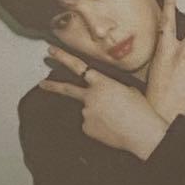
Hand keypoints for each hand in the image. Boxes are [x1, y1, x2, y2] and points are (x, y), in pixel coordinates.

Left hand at [39, 47, 169, 160]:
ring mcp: (86, 113)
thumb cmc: (140, 110)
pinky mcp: (87, 128)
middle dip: (52, 86)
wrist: (142, 133)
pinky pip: (90, 125)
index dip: (63, 57)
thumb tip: (103, 96)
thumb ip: (110, 89)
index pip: (78, 66)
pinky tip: (111, 128)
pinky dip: (99, 127)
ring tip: (115, 120)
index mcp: (102, 83)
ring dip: (98, 115)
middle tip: (42, 84)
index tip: (52, 51)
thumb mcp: (127, 90)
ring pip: (88, 111)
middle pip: (67, 89)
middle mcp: (90, 96)